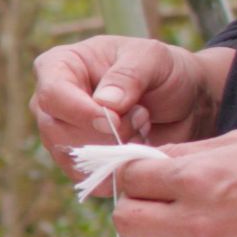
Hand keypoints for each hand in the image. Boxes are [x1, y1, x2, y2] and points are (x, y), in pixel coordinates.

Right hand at [30, 36, 227, 173]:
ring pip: (69, 157)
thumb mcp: (153, 58)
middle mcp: (52, 101)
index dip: (81, 112)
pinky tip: (137, 149)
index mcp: (60, 64)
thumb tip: (105, 103)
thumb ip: (129, 75)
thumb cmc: (163, 71)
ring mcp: (62, 133)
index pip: (52, 94)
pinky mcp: (79, 160)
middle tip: (141, 119)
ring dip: (112, 152)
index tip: (115, 121)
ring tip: (141, 130)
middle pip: (54, 130)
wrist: (184, 102)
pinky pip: (85, 177)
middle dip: (102, 135)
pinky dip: (116, 170)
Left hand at [105, 131, 236, 236]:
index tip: (142, 176)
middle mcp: (194, 223)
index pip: (130, 178)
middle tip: (160, 202)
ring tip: (210, 220)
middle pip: (127, 221)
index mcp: (197, 179)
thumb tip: (151, 158)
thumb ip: (190, 153)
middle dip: (136, 208)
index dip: (133, 174)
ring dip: (169, 233)